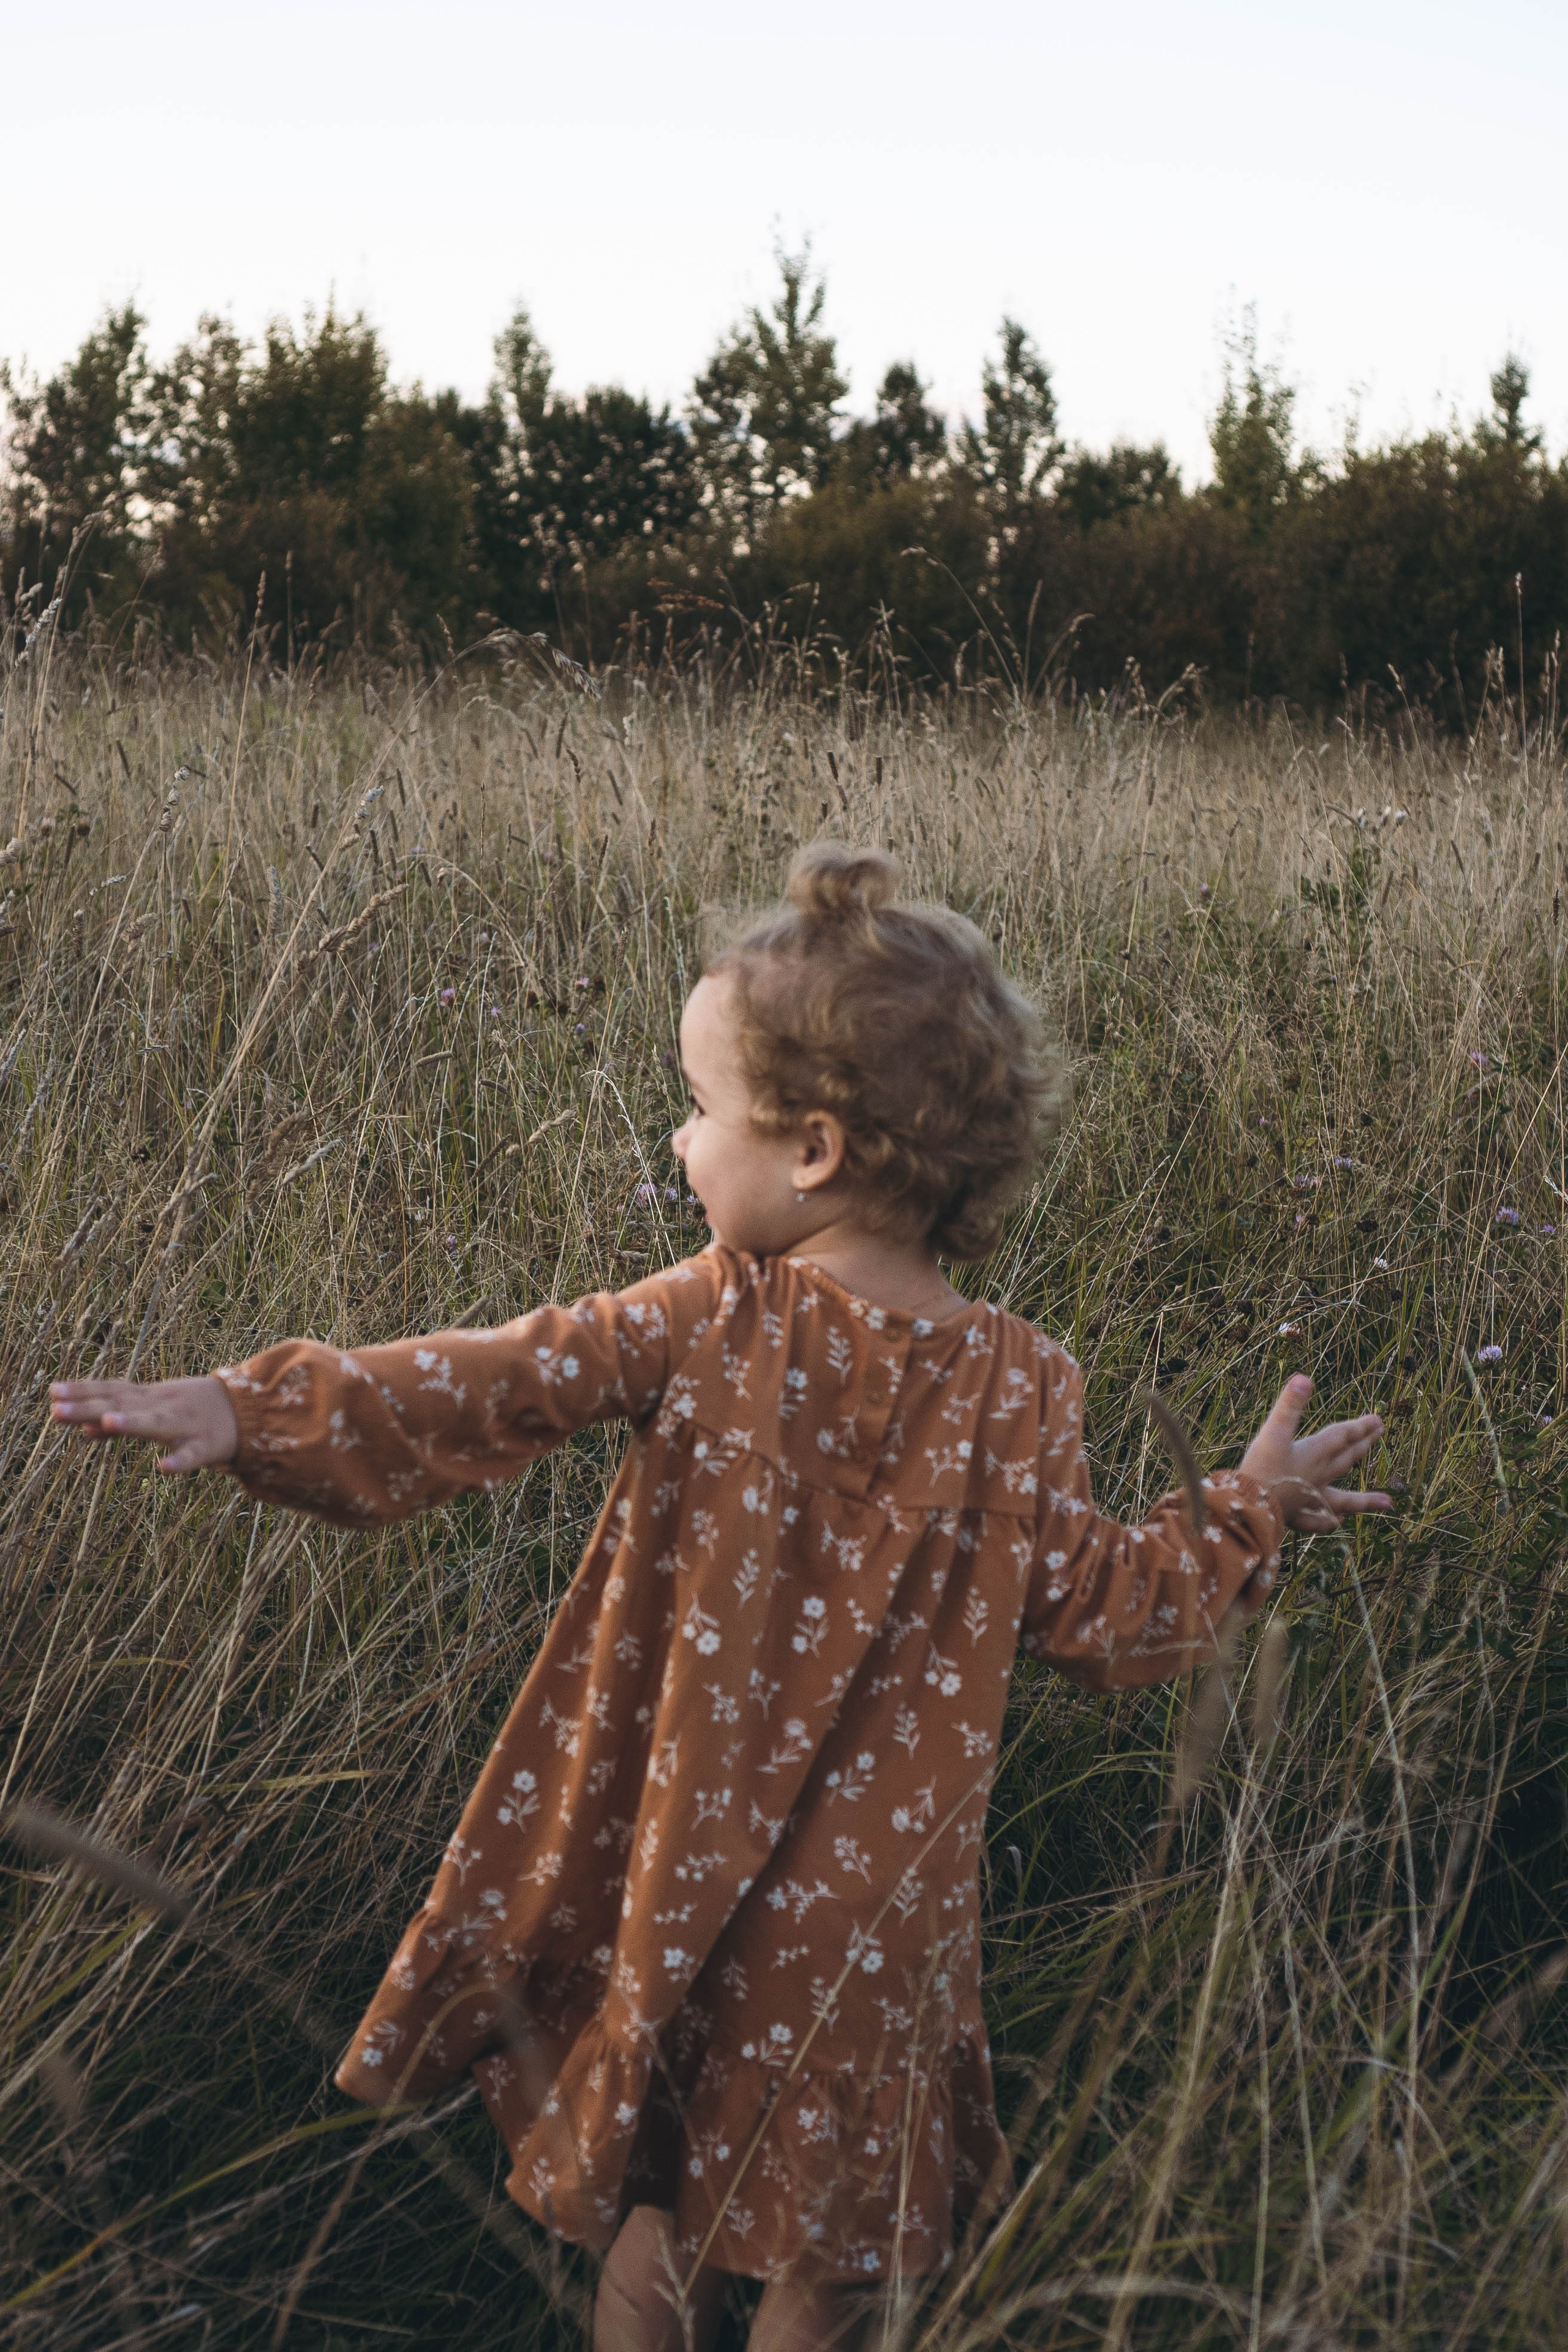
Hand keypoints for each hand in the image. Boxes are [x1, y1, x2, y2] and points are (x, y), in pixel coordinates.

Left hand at [49, 1375, 238, 1474]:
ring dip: (132, 1424)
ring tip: (106, 1424)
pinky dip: (179, 1461)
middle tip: (56, 1410)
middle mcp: (163, 1407)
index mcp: (149, 1399)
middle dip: (89, 1408)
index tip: (53, 1392)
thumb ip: (119, 1422)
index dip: (83, 1391)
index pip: (111, 1391)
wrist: (247, 1412)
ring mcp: (184, 1426)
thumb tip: (83, 1430)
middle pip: (123, 1406)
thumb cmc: (191, 1413)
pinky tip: (164, 1469)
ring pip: (155, 1424)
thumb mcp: (155, 1412)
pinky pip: (191, 1456)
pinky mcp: (206, 1447)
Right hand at [1240, 1374, 1391, 1532]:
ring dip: (1365, 1499)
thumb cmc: (1261, 1468)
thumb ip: (1289, 1406)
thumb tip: (1304, 1378)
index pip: (1342, 1437)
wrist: (1249, 1507)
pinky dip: (1329, 1519)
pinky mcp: (1298, 1516)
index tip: (1378, 1419)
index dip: (1360, 1426)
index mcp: (1314, 1454)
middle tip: (1381, 1433)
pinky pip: (1318, 1518)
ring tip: (1388, 1503)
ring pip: (1344, 1498)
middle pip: (1346, 1458)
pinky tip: (1337, 1521)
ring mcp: (1310, 1498)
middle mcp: (1318, 1476)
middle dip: (1363, 1444)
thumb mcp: (1273, 1432)